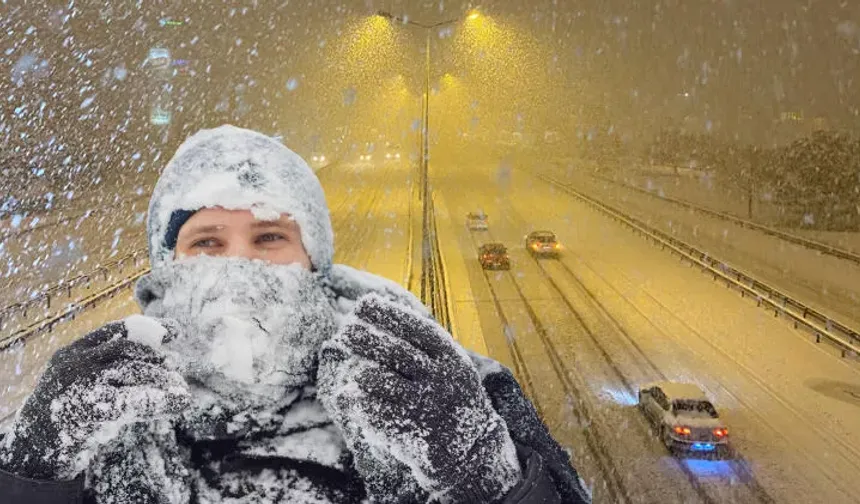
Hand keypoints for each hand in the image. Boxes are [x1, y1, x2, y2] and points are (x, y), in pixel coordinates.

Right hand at [1, 318, 189, 479]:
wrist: (38, 447)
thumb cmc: (69, 413)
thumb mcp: (87, 383)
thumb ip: (115, 369)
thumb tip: (167, 362)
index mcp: (75, 352)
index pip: (117, 332)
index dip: (149, 328)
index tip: (176, 331)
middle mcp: (76, 362)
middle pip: (127, 351)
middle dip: (157, 359)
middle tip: (176, 370)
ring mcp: (80, 383)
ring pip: (132, 371)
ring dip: (162, 379)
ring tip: (181, 390)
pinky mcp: (90, 408)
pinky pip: (133, 399)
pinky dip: (161, 399)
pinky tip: (181, 401)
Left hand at [318, 294, 520, 502]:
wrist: (473, 453)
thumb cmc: (453, 400)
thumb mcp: (451, 369)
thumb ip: (424, 347)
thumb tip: (385, 315)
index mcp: (451, 360)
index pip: (416, 330)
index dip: (388, 315)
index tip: (363, 304)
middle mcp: (441, 380)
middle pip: (396, 352)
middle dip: (367, 338)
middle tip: (345, 329)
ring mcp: (427, 407)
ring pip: (383, 382)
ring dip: (364, 374)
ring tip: (356, 374)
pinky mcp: (413, 433)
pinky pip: (378, 413)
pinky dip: (362, 404)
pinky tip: (352, 398)